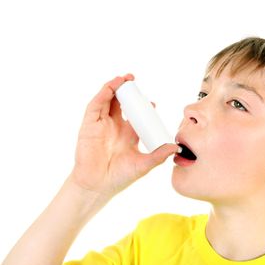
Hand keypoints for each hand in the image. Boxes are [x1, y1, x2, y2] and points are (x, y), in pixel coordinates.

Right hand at [70, 75, 179, 198]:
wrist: (98, 186)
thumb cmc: (119, 177)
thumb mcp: (144, 165)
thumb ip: (158, 155)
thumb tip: (175, 147)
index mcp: (128, 135)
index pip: (136, 116)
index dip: (143, 106)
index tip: (152, 103)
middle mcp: (114, 127)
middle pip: (121, 103)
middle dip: (128, 91)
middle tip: (135, 80)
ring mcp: (101, 125)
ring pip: (108, 100)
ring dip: (115, 87)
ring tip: (125, 78)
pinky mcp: (89, 125)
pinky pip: (96, 105)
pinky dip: (103, 94)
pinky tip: (112, 87)